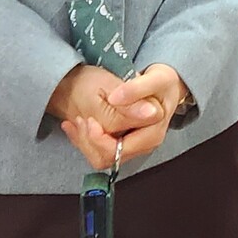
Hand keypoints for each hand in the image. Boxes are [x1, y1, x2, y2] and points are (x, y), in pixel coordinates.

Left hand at [48, 63, 173, 170]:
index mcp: (152, 134)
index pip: (120, 150)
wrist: (161, 84)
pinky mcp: (123, 145)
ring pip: (99, 157)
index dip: (100, 138)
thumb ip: (138, 91)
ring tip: (76, 120)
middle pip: (108, 157)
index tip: (90, 119)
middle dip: (88, 140)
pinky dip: (83, 139)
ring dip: (83, 140)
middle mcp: (143, 145)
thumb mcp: (151, 80)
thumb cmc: (159, 82)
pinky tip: (76, 124)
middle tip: (80, 118)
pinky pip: (97, 151)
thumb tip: (127, 102)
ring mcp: (133, 147)